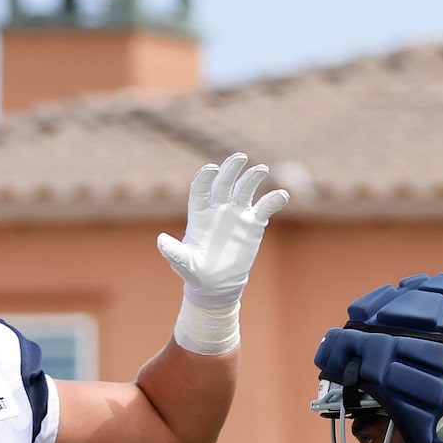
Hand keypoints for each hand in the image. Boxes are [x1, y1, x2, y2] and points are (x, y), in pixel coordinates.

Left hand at [158, 153, 289, 354]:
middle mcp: (218, 209)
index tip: (212, 169)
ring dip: (253, 177)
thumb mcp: (183, 263)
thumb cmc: (195, 273)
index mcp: (199, 214)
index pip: (202, 189)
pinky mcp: (253, 224)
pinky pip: (264, 207)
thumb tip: (160, 240)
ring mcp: (237, 214)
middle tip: (240, 157)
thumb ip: (173, 251)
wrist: (217, 284)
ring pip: (245, 189)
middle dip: (231, 168)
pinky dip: (273, 200)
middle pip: (225, 182)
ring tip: (261, 169)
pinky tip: (282, 195)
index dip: (205, 177)